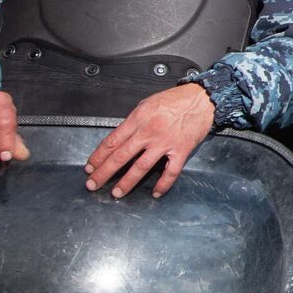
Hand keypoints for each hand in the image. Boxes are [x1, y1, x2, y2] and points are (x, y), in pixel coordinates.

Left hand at [83, 83, 216, 197]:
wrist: (203, 99)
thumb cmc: (176, 100)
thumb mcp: (147, 104)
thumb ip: (134, 121)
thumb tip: (122, 137)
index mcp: (138, 119)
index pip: (112, 141)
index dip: (98, 157)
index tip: (90, 167)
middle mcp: (149, 132)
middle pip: (121, 156)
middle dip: (104, 173)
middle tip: (93, 184)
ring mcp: (165, 143)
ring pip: (141, 167)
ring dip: (126, 182)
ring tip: (116, 193)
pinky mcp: (181, 150)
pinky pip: (171, 171)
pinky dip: (163, 184)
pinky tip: (155, 192)